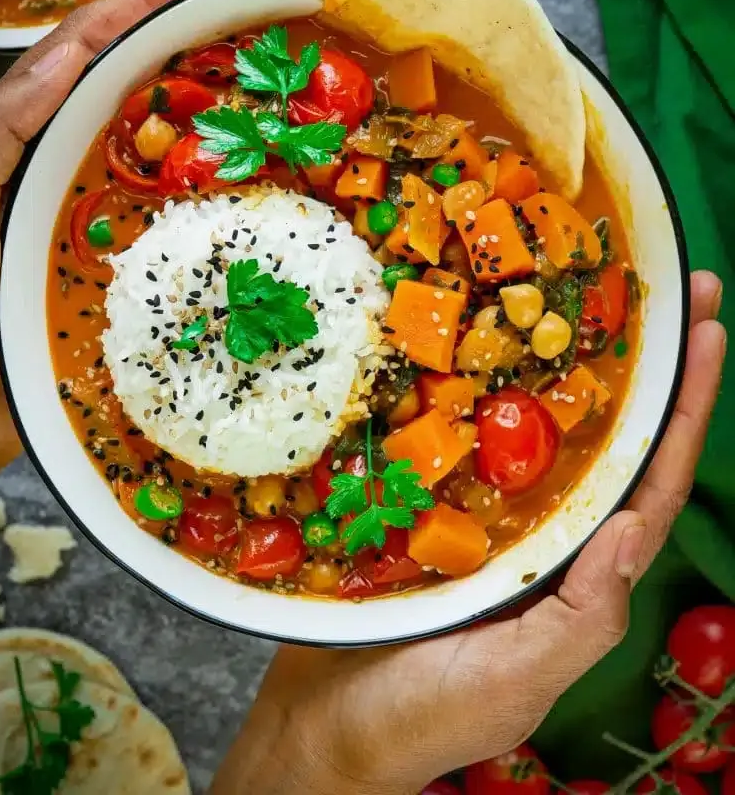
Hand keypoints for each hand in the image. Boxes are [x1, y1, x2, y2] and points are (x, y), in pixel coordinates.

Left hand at [0, 0, 283, 503]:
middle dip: (212, 29)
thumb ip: (2, 130)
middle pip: (152, 78)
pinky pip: (196, 214)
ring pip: (182, 140)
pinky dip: (235, 187)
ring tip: (290, 65)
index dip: (163, 0)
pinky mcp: (143, 262)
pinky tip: (274, 174)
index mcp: (38, 132)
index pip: (102, 45)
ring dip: (232, 98)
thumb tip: (65, 59)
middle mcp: (84, 157)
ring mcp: (119, 209)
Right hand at [215, 270, 724, 794]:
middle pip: (611, 438)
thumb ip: (582, 616)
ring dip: (573, 360)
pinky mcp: (422, 499)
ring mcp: (481, 512)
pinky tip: (474, 336)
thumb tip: (636, 524)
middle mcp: (541, 532)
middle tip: (679, 290)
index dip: (686, 410)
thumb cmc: (418, 718)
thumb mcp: (515, 680)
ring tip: (594, 290)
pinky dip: (477, 383)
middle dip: (651, 366)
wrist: (318, 724)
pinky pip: (458, 431)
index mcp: (575, 570)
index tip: (708, 335)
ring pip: (539, 425)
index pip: (652, 483)